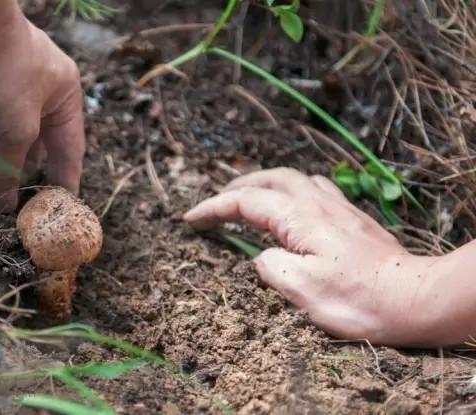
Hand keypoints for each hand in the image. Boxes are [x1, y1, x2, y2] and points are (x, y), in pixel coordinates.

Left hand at [0, 16, 83, 211]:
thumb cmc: (2, 78)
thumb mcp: (14, 133)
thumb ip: (8, 172)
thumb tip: (3, 204)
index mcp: (62, 96)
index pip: (67, 148)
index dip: (63, 180)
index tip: (58, 210)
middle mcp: (33, 90)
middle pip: (27, 143)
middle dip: (14, 171)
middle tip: (8, 203)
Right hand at [184, 168, 436, 345]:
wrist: (414, 298)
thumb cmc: (358, 300)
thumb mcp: (302, 290)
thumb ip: (271, 266)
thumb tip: (263, 257)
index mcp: (300, 218)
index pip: (246, 202)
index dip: (214, 207)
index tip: (190, 217)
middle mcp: (318, 204)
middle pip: (271, 179)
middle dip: (238, 186)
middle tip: (218, 201)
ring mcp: (339, 208)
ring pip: (296, 179)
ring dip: (267, 183)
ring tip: (252, 197)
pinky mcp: (353, 219)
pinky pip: (317, 189)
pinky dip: (294, 189)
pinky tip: (296, 205)